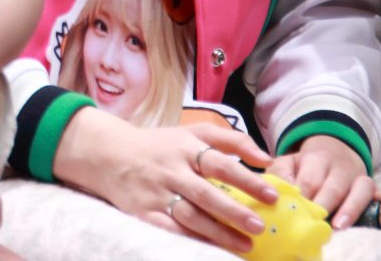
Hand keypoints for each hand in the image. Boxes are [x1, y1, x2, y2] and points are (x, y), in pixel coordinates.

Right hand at [56, 109, 276, 252]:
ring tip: (245, 245)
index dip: (247, 179)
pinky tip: (211, 249)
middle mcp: (171, 170)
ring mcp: (156, 193)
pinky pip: (169, 229)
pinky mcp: (144, 212)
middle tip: (260, 226)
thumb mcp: (192, 132)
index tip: (272, 196)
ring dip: (218, 232)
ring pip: (189, 215)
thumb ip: (231, 140)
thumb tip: (267, 159)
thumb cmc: (161, 145)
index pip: (219, 163)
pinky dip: (190, 240)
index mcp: (185, 148)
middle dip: (234, 212)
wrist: (108, 154)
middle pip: (206, 193)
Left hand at [267, 133, 380, 229]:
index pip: (309, 180)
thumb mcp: (288, 162)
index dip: (304, 197)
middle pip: (334, 186)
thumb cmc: (305, 165)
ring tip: (339, 225)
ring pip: (360, 188)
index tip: (296, 211)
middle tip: (315, 221)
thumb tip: (274, 193)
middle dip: (324, 205)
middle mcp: (339, 167)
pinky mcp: (370, 186)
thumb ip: (279, 175)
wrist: (332, 148)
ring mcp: (357, 176)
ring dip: (351, 207)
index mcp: (316, 159)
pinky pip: (380, 191)